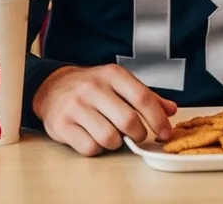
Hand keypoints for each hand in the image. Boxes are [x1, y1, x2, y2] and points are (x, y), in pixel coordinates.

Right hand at [32, 64, 176, 156]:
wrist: (51, 86)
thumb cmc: (90, 87)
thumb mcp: (117, 84)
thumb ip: (145, 96)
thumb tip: (171, 109)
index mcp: (111, 74)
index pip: (142, 97)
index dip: (158, 119)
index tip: (165, 132)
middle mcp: (92, 87)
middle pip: (129, 121)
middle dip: (138, 135)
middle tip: (135, 135)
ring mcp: (75, 105)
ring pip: (110, 138)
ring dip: (115, 142)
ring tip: (109, 132)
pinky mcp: (62, 124)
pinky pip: (90, 148)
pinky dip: (96, 148)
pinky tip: (91, 136)